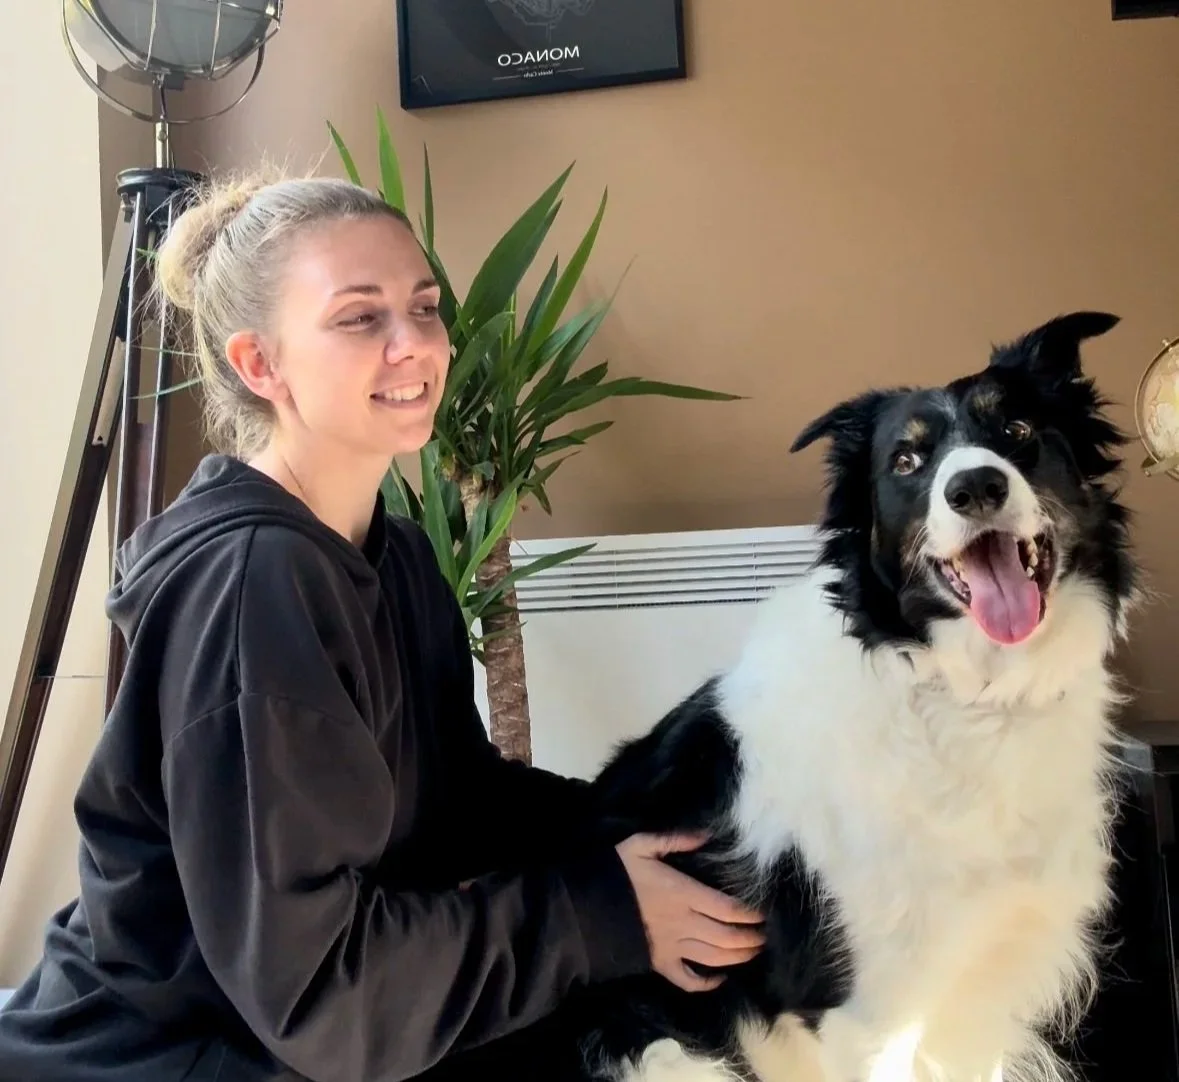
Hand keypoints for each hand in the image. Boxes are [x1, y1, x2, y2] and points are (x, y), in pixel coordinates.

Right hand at [616, 832, 765, 992]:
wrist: (583, 906)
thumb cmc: (615, 872)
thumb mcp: (642, 845)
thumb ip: (676, 839)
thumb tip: (707, 835)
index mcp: (683, 893)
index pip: (728, 908)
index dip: (750, 913)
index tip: (765, 912)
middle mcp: (683, 923)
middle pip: (728, 936)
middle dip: (751, 938)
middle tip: (766, 934)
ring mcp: (672, 947)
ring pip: (715, 958)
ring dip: (738, 957)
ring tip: (753, 951)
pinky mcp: (659, 963)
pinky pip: (687, 980)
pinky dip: (706, 984)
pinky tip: (720, 979)